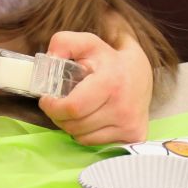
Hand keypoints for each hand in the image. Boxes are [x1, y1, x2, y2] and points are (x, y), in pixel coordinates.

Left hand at [38, 32, 152, 144]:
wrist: (142, 74)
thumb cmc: (108, 59)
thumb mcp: (86, 43)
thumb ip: (64, 43)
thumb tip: (49, 58)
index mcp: (111, 83)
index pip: (73, 108)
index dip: (52, 106)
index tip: (46, 99)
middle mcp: (124, 108)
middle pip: (75, 125)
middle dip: (58, 116)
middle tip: (56, 105)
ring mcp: (131, 125)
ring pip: (82, 137)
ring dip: (70, 126)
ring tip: (74, 110)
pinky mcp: (135, 137)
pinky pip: (95, 144)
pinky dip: (85, 134)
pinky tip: (89, 119)